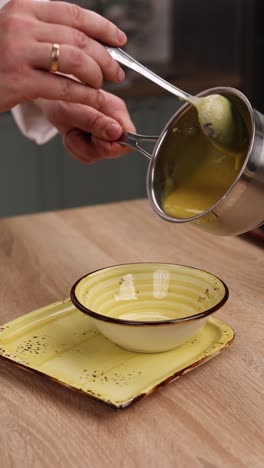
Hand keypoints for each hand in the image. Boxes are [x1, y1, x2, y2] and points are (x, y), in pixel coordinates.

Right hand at [0, 0, 125, 111]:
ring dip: (96, 75)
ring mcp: (19, 52)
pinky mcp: (19, 80)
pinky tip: (93, 99)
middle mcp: (21, 25)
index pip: (73, 13)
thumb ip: (45, 32)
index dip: (102, 27)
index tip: (118, 40)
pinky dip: (85, 95)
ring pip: (75, 61)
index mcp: (23, 9)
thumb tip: (86, 42)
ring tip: (101, 86)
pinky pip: (64, 88)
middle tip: (116, 72)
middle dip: (105, 57)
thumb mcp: (16, 33)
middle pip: (79, 38)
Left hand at [35, 91, 135, 163]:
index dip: (116, 143)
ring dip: (80, 147)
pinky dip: (75, 149)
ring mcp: (104, 136)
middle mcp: (113, 124)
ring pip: (97, 155)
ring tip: (72, 130)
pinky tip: (71, 135)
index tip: (97, 138)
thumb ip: (95, 121)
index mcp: (116, 111)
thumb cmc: (61, 98)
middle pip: (114, 150)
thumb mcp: (74, 109)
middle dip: (92, 146)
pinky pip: (86, 157)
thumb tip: (117, 132)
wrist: (50, 100)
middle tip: (79, 130)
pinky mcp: (94, 145)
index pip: (131, 136)